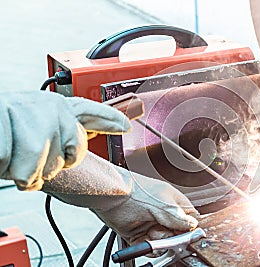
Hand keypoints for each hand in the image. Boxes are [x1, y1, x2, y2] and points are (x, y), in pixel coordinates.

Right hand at [0, 91, 130, 189]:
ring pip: (48, 166)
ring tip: (12, 155)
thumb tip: (88, 135)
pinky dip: (11, 171)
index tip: (127, 125)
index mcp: (58, 107)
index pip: (93, 112)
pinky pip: (25, 171)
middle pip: (74, 154)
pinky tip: (4, 155)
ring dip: (27, 170)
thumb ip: (61, 130)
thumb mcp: (35, 125)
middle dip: (53, 165)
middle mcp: (53, 109)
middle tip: (29, 157)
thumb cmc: (3, 129)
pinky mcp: (18, 131)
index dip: (112, 119)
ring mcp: (36, 118)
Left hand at [93, 172, 199, 243]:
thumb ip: (180, 218)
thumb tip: (192, 226)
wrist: (112, 197)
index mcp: (173, 202)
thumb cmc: (136, 192)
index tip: (189, 236)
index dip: (190, 229)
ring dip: (159, 242)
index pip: (189, 218)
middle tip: (167, 234)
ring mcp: (151, 225)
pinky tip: (146, 241)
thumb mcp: (164, 206)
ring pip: (163, 242)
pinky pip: (148, 247)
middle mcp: (163, 214)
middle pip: (177, 234)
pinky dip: (148, 247)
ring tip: (153, 233)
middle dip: (172, 237)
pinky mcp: (139, 235)